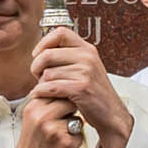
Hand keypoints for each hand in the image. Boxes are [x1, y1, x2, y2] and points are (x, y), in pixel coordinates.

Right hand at [4, 90, 84, 147]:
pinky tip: (62, 146)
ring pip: (76, 118)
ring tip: (60, 136)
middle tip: (64, 121)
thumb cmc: (30, 147)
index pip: (56, 90)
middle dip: (70, 111)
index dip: (64, 98)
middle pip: (69, 101)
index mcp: (33, 108)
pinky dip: (75, 140)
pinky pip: (79, 134)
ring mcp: (54, 129)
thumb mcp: (31, 120)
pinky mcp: (65, 142)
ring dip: (73, 126)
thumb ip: (44, 105)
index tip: (64, 104)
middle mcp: (42, 116)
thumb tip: (62, 90)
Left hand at [31, 24, 129, 147]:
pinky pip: (51, 87)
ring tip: (45, 90)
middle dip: (36, 67)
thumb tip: (41, 51)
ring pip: (47, 73)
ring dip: (40, 84)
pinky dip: (41, 92)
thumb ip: (69, 58)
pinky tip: (40, 95)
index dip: (44, 42)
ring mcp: (85, 72)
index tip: (37, 54)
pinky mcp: (81, 88)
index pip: (60, 32)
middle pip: (47, 54)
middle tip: (38, 77)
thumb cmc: (94, 93)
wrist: (111, 114)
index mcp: (87, 49)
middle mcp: (87, 57)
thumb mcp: (86, 68)